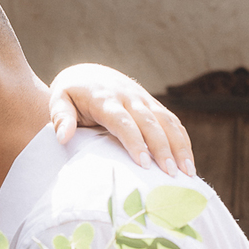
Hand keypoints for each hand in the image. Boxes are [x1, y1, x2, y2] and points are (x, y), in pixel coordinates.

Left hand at [49, 63, 195, 177]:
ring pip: (168, 122)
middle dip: (163, 149)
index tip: (144, 164)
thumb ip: (61, 118)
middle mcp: (129, 97)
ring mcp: (144, 99)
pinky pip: (173, 121)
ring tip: (188, 173)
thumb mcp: (59, 101)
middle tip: (171, 175)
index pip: (124, 122)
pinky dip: (183, 141)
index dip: (136, 142)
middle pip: (151, 123)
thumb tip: (63, 137)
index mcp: (105, 99)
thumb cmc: (71, 94)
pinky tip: (188, 162)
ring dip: (180, 147)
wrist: (88, 73)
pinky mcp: (153, 104)